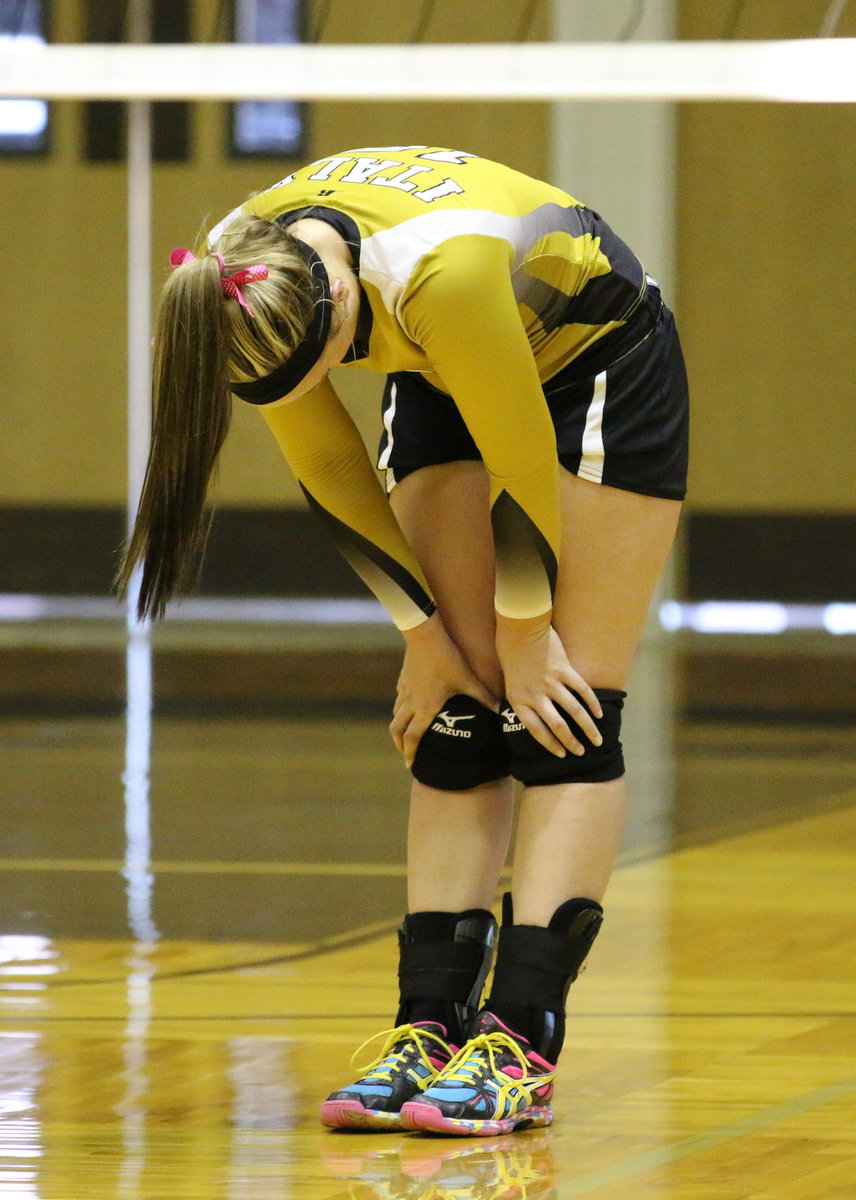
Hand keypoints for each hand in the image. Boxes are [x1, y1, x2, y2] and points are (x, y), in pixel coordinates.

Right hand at [391, 613, 497, 767]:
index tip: (410, 765)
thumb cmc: (447, 659)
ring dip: (398, 727)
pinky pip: (399, 698)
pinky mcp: (403, 679)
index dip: (410, 753)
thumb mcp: (467, 680)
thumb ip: (483, 697)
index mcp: (426, 708)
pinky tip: (408, 705)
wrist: (425, 636)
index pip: (413, 738)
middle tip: (406, 753)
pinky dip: (401, 707)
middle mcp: (411, 703)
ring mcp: (405, 691)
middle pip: (397, 731)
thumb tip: (500, 710)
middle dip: (400, 745)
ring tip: (405, 733)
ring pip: (396, 715)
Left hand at [495, 615, 602, 757]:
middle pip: (558, 726)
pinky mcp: (564, 670)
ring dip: (587, 729)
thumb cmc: (511, 653)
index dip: (550, 744)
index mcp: (519, 700)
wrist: (519, 628)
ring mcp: (551, 683)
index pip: (536, 730)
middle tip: (581, 753)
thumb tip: (533, 716)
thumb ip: (522, 699)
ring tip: (597, 740)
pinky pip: (582, 690)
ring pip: (574, 711)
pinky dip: (592, 704)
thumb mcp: (510, 681)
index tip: (561, 754)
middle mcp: (535, 695)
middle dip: (571, 742)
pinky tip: (599, 715)